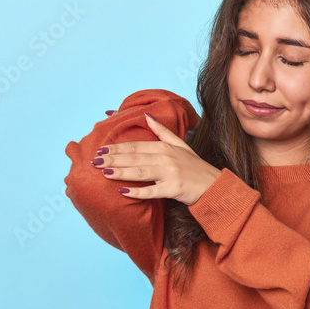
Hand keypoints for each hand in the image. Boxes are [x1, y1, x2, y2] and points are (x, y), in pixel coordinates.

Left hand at [91, 112, 220, 205]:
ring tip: (104, 172)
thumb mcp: (181, 145)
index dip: (118, 147)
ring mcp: (170, 173)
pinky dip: (137, 191)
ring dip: (121, 171)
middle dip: (113, 158)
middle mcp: (166, 158)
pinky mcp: (173, 189)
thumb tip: (148, 117)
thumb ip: (162, 131)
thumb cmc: (195, 168)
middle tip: (95, 160)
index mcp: (165, 147)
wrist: (214, 185)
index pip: (136, 146)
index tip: (101, 148)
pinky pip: (152, 191)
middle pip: (135, 157)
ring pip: (140, 171)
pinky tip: (123, 191)